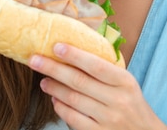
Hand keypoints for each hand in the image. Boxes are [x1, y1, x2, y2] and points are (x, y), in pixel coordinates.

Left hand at [28, 44, 166, 129]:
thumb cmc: (131, 102)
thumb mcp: (126, 82)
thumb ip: (106, 68)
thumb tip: (74, 47)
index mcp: (125, 81)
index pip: (96, 65)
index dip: (74, 55)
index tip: (56, 46)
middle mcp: (117, 100)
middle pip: (79, 81)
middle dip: (53, 69)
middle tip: (35, 60)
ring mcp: (108, 119)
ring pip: (73, 100)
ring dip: (54, 88)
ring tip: (43, 80)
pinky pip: (74, 119)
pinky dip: (61, 108)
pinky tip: (54, 100)